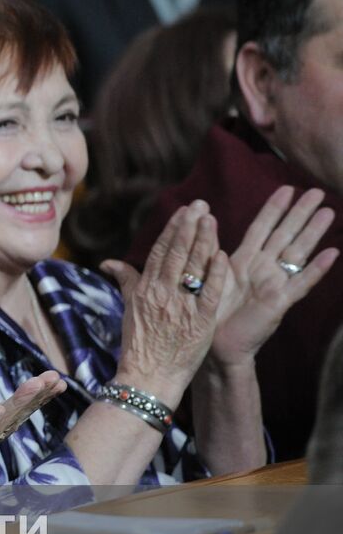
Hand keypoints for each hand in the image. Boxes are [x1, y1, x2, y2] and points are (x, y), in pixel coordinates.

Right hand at [102, 201, 227, 401]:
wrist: (149, 377)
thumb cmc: (138, 345)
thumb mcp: (129, 309)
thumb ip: (125, 281)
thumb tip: (108, 262)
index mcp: (144, 290)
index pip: (160, 252)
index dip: (172, 229)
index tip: (183, 211)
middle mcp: (162, 294)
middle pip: (177, 253)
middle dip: (189, 227)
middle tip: (201, 205)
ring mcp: (181, 307)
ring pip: (193, 267)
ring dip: (203, 241)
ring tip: (211, 220)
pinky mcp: (200, 321)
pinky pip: (209, 292)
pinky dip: (215, 273)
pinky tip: (222, 255)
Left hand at [209, 186, 337, 367]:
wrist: (214, 345)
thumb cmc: (209, 310)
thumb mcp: (206, 273)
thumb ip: (208, 246)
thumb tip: (203, 217)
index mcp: (244, 260)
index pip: (262, 227)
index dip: (273, 208)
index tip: (286, 188)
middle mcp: (262, 269)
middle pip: (285, 234)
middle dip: (300, 213)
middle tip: (318, 191)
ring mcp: (273, 284)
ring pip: (297, 252)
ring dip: (313, 233)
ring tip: (328, 212)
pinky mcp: (280, 302)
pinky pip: (301, 283)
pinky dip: (316, 269)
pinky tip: (332, 254)